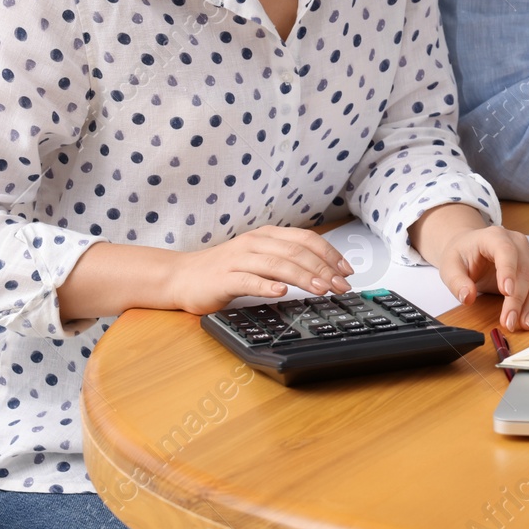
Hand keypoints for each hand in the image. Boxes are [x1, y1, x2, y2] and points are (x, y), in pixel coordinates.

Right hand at [163, 225, 354, 314]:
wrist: (181, 277)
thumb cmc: (224, 271)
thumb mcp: (259, 258)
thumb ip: (286, 260)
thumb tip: (323, 271)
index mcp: (266, 236)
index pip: (305, 239)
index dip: (329, 253)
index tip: (346, 270)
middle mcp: (254, 243)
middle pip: (296, 252)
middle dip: (323, 269)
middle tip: (341, 286)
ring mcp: (238, 260)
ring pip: (277, 264)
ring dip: (304, 277)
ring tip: (322, 289)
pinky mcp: (224, 279)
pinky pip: (248, 280)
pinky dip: (267, 286)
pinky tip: (281, 292)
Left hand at [431, 224, 528, 331]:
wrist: (471, 247)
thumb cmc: (463, 254)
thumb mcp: (450, 266)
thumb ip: (457, 282)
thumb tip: (467, 296)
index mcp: (495, 236)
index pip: (505, 251)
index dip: (508, 271)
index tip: (506, 292)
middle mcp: (517, 242)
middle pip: (524, 270)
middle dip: (518, 299)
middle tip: (510, 321)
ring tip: (525, 324)